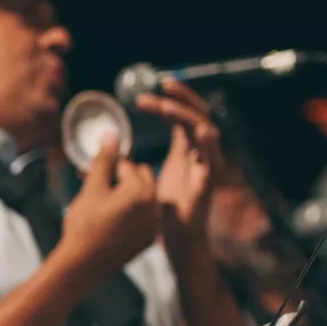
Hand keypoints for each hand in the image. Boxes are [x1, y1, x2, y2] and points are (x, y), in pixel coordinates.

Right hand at [56, 139, 158, 283]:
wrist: (82, 266)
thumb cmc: (84, 225)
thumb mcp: (91, 189)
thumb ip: (104, 160)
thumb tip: (112, 134)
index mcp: (141, 190)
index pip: (126, 166)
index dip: (106, 170)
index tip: (90, 178)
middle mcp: (154, 205)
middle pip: (141, 178)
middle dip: (122, 180)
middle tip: (99, 192)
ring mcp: (154, 224)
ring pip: (144, 197)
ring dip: (128, 196)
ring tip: (106, 207)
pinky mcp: (150, 239)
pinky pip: (146, 216)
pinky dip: (133, 215)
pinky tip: (114, 224)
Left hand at [135, 78, 223, 242]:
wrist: (177, 241)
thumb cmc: (162, 212)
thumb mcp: (144, 179)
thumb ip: (132, 163)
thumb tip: (111, 148)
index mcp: (187, 150)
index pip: (184, 115)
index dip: (171, 99)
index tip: (151, 90)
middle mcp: (201, 153)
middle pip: (199, 114)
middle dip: (182, 97)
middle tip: (162, 84)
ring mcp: (208, 167)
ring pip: (207, 130)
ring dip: (187, 116)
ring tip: (165, 107)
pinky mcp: (210, 184)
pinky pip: (215, 160)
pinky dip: (210, 146)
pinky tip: (201, 134)